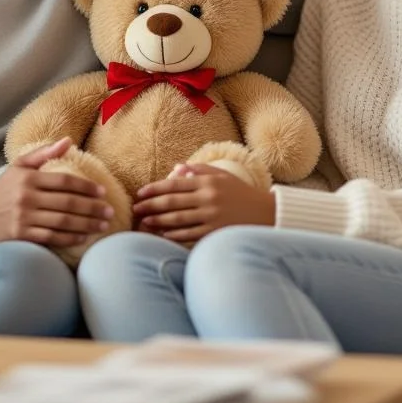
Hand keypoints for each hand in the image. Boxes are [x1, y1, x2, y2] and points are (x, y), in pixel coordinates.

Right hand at [0, 137, 112, 246]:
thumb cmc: (6, 187)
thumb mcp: (20, 165)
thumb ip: (44, 153)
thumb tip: (68, 141)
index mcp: (29, 179)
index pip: (64, 182)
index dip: (86, 186)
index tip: (102, 191)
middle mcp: (27, 198)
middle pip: (67, 203)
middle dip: (92, 208)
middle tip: (110, 211)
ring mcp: (24, 218)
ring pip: (62, 222)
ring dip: (86, 225)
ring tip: (103, 226)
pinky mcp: (21, 236)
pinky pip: (51, 238)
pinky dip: (69, 238)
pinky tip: (83, 237)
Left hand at [132, 164, 274, 243]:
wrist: (266, 213)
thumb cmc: (241, 193)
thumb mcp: (223, 176)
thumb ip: (200, 170)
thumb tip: (177, 168)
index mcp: (207, 182)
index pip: (174, 184)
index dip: (154, 188)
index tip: (140, 193)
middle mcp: (208, 197)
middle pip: (172, 201)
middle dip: (151, 205)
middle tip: (135, 208)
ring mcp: (211, 215)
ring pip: (178, 219)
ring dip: (158, 221)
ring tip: (145, 221)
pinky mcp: (215, 231)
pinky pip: (190, 233)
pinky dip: (175, 234)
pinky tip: (163, 234)